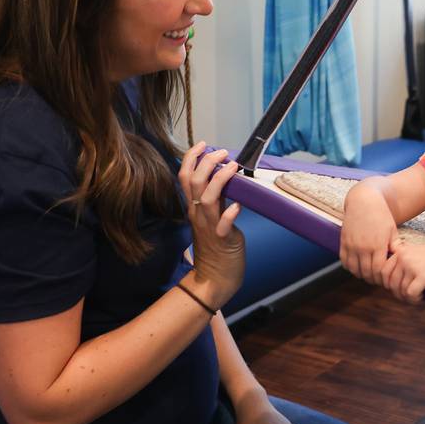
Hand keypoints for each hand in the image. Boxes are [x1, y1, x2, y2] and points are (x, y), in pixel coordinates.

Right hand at [179, 144, 244, 307]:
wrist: (214, 279)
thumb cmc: (216, 248)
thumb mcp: (211, 219)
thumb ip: (215, 199)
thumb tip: (224, 177)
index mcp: (194, 209)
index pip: (184, 177)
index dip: (192, 158)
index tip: (203, 144)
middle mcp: (198, 215)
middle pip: (193, 182)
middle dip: (206, 162)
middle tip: (222, 153)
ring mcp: (209, 227)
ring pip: (207, 198)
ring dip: (219, 179)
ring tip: (233, 166)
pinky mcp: (222, 240)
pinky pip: (224, 224)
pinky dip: (230, 213)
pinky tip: (239, 205)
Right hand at [340, 183, 397, 285]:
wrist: (364, 201)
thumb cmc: (381, 216)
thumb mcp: (392, 231)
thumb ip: (396, 247)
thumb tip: (401, 261)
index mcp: (377, 245)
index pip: (378, 270)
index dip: (382, 277)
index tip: (385, 277)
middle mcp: (363, 247)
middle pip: (366, 272)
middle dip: (373, 278)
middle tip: (377, 279)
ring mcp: (352, 245)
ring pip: (354, 269)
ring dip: (361, 274)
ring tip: (367, 274)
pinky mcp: (343, 242)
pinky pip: (344, 261)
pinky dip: (350, 267)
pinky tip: (357, 267)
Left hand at [381, 240, 424, 302]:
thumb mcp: (416, 255)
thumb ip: (401, 263)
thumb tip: (385, 283)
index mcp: (400, 251)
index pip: (382, 272)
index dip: (388, 284)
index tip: (398, 289)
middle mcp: (403, 257)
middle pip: (389, 283)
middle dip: (397, 293)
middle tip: (408, 296)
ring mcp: (412, 265)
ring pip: (400, 290)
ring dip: (407, 297)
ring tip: (417, 296)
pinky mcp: (422, 275)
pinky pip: (410, 294)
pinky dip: (414, 299)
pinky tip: (421, 297)